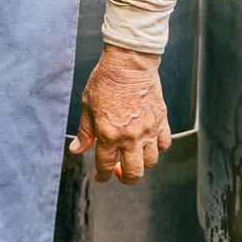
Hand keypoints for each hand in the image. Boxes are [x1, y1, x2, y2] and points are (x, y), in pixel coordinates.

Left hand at [69, 44, 171, 183]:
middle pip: (133, 172)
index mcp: (108, 134)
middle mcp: (130, 137)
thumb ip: (84, 132)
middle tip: (119, 172)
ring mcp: (148, 130)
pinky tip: (148, 144)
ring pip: (151, 162)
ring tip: (132, 156)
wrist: (129, 64)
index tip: (100, 177)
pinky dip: (157, 148)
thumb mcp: (87, 106)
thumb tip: (77, 150)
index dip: (102, 176)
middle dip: (125, 178)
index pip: (105, 165)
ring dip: (141, 163)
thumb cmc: (105, 81)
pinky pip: (164, 144)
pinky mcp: (161, 121)